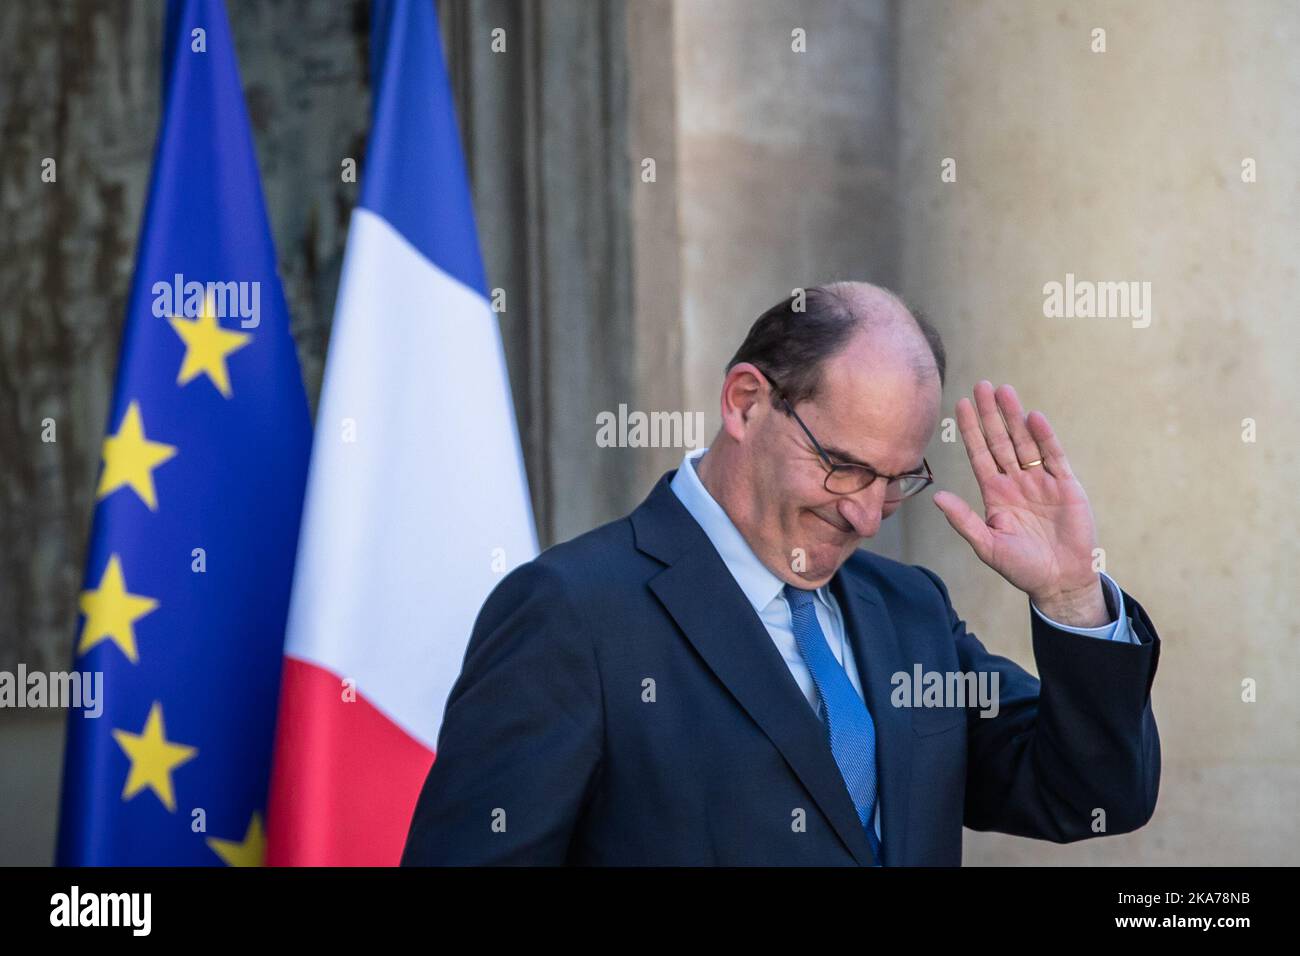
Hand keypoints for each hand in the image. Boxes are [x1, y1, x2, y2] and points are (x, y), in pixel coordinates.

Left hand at [933, 381, 1107, 626]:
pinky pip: (1053, 457)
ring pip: (1025, 442)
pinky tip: (1033, 417)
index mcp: (995, 494)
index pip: (979, 454)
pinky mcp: (1065, 486)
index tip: (959, 404)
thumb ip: (964, 520)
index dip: (970, 430)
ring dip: (1014, 417)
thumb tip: (936, 497)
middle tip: (981, 385)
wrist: (1060, 581)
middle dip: (991, 414)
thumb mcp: (987, 546)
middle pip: (1000, 441)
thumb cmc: (1021, 568)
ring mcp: (1041, 482)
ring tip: (1004, 391)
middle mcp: (1016, 482)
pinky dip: (1044, 437)